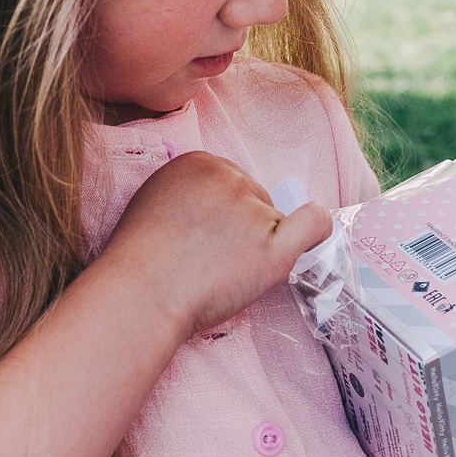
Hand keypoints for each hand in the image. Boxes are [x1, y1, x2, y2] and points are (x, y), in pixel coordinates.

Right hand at [91, 150, 334, 339]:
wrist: (139, 294)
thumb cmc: (137, 259)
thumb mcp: (154, 201)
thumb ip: (189, 193)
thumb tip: (216, 208)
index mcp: (199, 161)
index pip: (231, 182)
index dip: (223, 212)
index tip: (205, 236)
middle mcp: (230, 177)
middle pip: (256, 198)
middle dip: (242, 227)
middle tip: (211, 260)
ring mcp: (253, 210)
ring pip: (275, 220)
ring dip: (258, 244)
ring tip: (221, 273)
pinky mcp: (274, 247)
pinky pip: (314, 224)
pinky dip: (318, 230)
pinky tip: (312, 241)